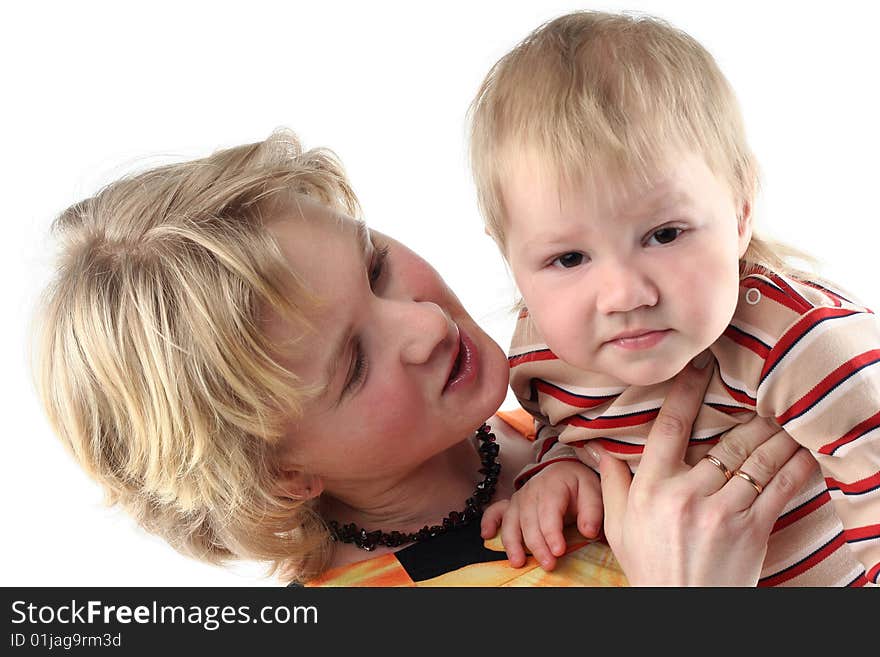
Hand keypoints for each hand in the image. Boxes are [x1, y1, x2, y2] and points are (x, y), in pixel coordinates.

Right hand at [480, 460, 601, 569]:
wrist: (564, 471)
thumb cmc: (578, 484)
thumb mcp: (593, 491)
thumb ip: (592, 511)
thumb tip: (589, 531)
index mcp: (553, 485)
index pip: (549, 511)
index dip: (552, 532)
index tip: (558, 551)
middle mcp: (531, 491)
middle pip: (529, 520)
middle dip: (537, 545)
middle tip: (548, 564)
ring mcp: (518, 498)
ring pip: (511, 521)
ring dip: (513, 542)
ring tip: (518, 562)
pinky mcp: (511, 505)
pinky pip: (495, 512)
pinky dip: (488, 522)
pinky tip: (487, 535)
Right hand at [596, 354, 817, 585]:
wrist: (682, 610)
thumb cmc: (649, 566)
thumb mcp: (618, 525)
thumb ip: (612, 482)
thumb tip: (597, 449)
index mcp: (651, 488)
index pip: (668, 427)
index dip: (687, 391)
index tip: (701, 365)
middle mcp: (686, 494)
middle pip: (724, 440)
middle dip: (748, 412)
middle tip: (762, 389)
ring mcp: (722, 511)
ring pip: (756, 458)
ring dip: (777, 432)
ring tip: (787, 414)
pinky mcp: (752, 529)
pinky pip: (779, 486)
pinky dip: (796, 464)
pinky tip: (804, 448)